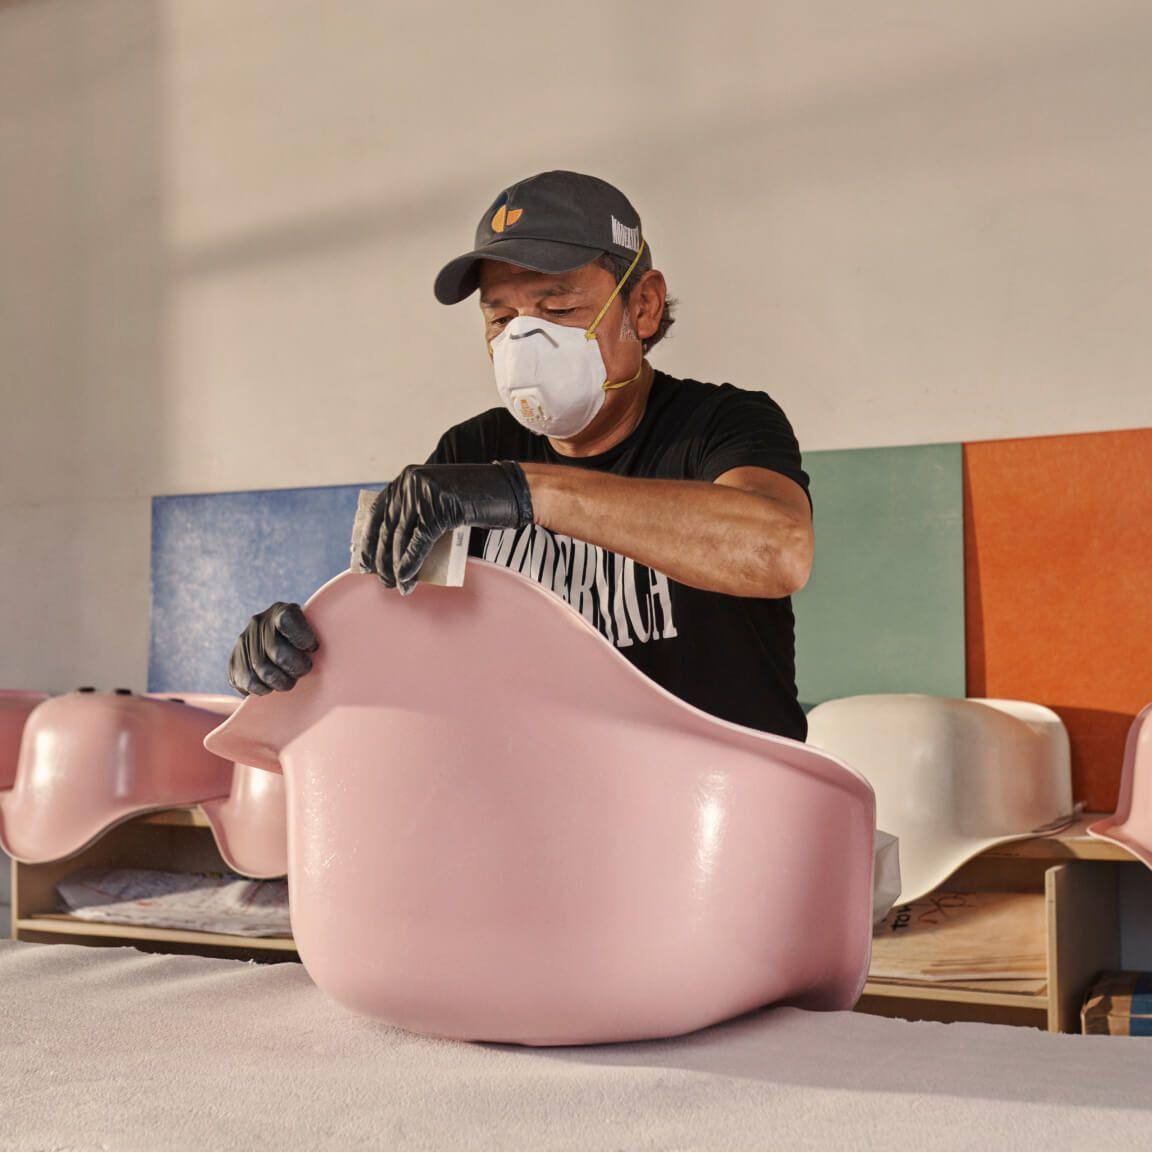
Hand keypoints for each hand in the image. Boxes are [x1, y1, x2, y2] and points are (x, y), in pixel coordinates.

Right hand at [228, 602, 318, 695]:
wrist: (272, 643)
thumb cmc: (303, 639)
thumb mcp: (311, 627)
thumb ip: (316, 636)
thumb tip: (324, 653)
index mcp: (281, 611)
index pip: (288, 621)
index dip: (303, 638)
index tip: (312, 648)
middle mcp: (259, 623)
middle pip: (277, 652)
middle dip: (296, 667)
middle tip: (303, 670)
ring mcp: (244, 641)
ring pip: (264, 671)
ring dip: (282, 681)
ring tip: (289, 680)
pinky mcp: (234, 662)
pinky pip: (250, 682)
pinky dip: (265, 689)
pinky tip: (272, 685)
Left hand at [360, 461, 533, 594]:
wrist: (510, 491)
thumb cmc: (476, 501)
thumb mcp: (439, 502)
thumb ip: (418, 515)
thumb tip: (395, 550)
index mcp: (407, 479)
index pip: (378, 512)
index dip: (369, 539)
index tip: (364, 561)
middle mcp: (411, 482)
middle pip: (389, 527)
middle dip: (383, 559)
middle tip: (383, 581)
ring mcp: (426, 493)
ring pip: (402, 537)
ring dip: (397, 567)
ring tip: (398, 586)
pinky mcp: (441, 507)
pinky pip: (420, 542)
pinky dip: (411, 563)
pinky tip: (408, 579)